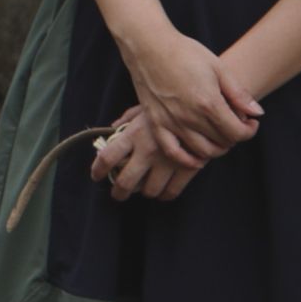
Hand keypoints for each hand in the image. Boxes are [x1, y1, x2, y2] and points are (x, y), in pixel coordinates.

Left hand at [91, 108, 208, 200]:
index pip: (107, 157)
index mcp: (133, 134)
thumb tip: (112, 128)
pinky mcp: (187, 169)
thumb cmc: (172, 106)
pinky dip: (165, 195)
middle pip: (125, 182)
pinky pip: (171, 192)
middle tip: (118, 194)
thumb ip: (127, 119)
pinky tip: (162, 191)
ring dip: (144, 192)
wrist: (205, 108)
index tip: (96, 176)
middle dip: (119, 192)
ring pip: (149, 191)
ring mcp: (167, 161)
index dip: (98, 170)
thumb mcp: (146, 107)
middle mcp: (147, 150)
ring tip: (144, 189)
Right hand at [118, 23, 260, 167]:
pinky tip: (198, 157)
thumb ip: (239, 93)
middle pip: (222, 143)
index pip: (238, 133)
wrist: (148, 46)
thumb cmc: (184, 52)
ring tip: (219, 135)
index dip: (249, 130)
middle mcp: (190, 117)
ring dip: (217, 148)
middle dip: (234, 136)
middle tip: (234, 124)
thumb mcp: (218, 67)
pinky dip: (188, 160)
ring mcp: (171, 122)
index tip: (251, 122)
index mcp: (208, 102)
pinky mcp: (156, 123)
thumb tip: (258, 113)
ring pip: (203, 151)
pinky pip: (174, 153)